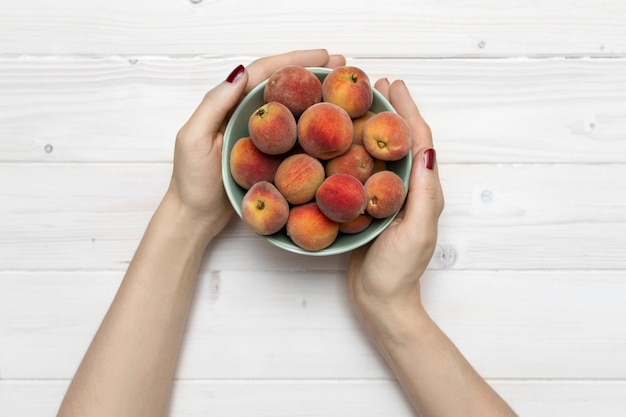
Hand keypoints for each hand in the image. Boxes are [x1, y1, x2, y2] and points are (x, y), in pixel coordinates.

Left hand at [165, 49, 346, 240]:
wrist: (194, 216)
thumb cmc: (191, 181)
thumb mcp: (194, 139)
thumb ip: (214, 105)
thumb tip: (241, 72)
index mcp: (230, 105)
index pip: (265, 73)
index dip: (294, 60)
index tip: (324, 55)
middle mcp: (246, 114)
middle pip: (283, 84)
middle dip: (312, 71)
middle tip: (342, 65)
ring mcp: (260, 136)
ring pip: (291, 106)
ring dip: (315, 94)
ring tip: (343, 87)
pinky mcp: (268, 155)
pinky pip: (293, 133)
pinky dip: (311, 122)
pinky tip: (330, 123)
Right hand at [347, 79, 443, 331]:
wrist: (380, 302)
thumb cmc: (397, 271)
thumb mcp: (415, 231)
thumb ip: (422, 193)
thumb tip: (425, 149)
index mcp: (424, 191)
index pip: (419, 141)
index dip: (408, 111)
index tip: (395, 86)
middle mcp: (409, 190)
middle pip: (402, 140)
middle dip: (393, 110)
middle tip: (376, 85)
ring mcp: (389, 198)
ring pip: (383, 153)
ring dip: (376, 126)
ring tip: (360, 104)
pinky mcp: (370, 207)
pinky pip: (365, 171)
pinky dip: (358, 150)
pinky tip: (343, 143)